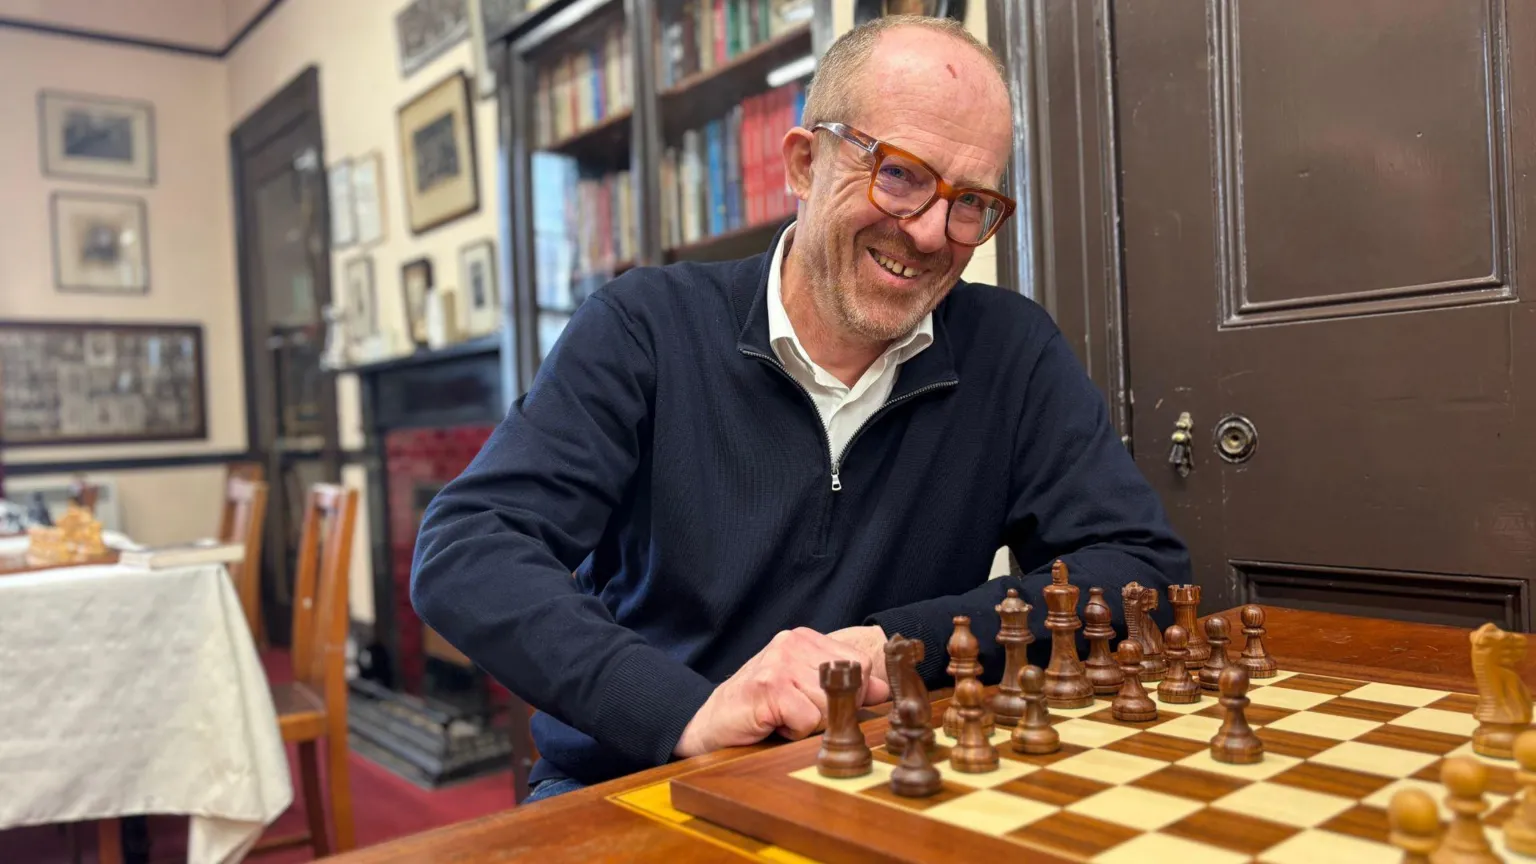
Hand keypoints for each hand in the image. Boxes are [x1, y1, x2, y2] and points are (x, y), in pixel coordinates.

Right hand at [673, 627, 891, 758]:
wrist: (713, 722)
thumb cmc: (760, 707)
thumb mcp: (805, 688)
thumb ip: (842, 684)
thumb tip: (884, 689)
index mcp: (804, 638)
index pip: (859, 663)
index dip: (854, 693)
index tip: (826, 703)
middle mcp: (791, 643)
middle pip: (847, 685)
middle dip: (829, 712)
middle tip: (798, 713)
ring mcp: (780, 662)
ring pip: (829, 705)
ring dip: (810, 724)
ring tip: (783, 717)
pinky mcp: (770, 687)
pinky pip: (808, 720)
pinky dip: (794, 732)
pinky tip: (774, 723)